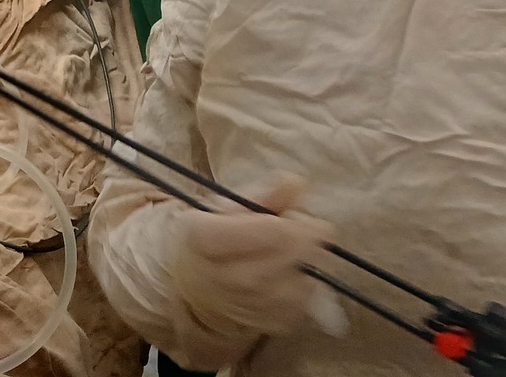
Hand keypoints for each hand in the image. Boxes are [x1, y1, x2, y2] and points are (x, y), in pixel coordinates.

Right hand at [145, 179, 333, 345]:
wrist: (199, 292)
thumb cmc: (214, 241)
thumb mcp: (226, 208)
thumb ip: (262, 195)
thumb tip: (294, 182)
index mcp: (207, 239)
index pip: (270, 230)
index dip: (294, 220)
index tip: (300, 215)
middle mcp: (228, 277)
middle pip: (291, 252)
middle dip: (306, 236)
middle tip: (304, 228)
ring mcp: (250, 305)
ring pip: (303, 276)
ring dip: (306, 259)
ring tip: (292, 252)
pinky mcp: (271, 324)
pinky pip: (304, 298)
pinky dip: (304, 282)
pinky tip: (289, 273)